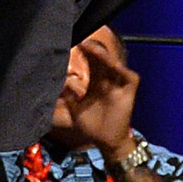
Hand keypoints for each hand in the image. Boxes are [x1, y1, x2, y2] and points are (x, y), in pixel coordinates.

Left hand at [69, 36, 141, 157]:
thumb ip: (65, 98)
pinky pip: (129, 77)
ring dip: (105, 56)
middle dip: (93, 49)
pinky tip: (113, 65)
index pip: (91, 62)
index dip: (85, 52)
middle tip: (82, 40)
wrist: (105, 142)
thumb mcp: (74, 111)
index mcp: (95, 82)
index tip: (74, 43)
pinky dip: (122, 70)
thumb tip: (53, 87)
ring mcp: (119, 85)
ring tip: (93, 48)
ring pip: (114, 65)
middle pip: (102, 60)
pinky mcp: (129, 92)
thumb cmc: (91, 126)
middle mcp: (108, 80)